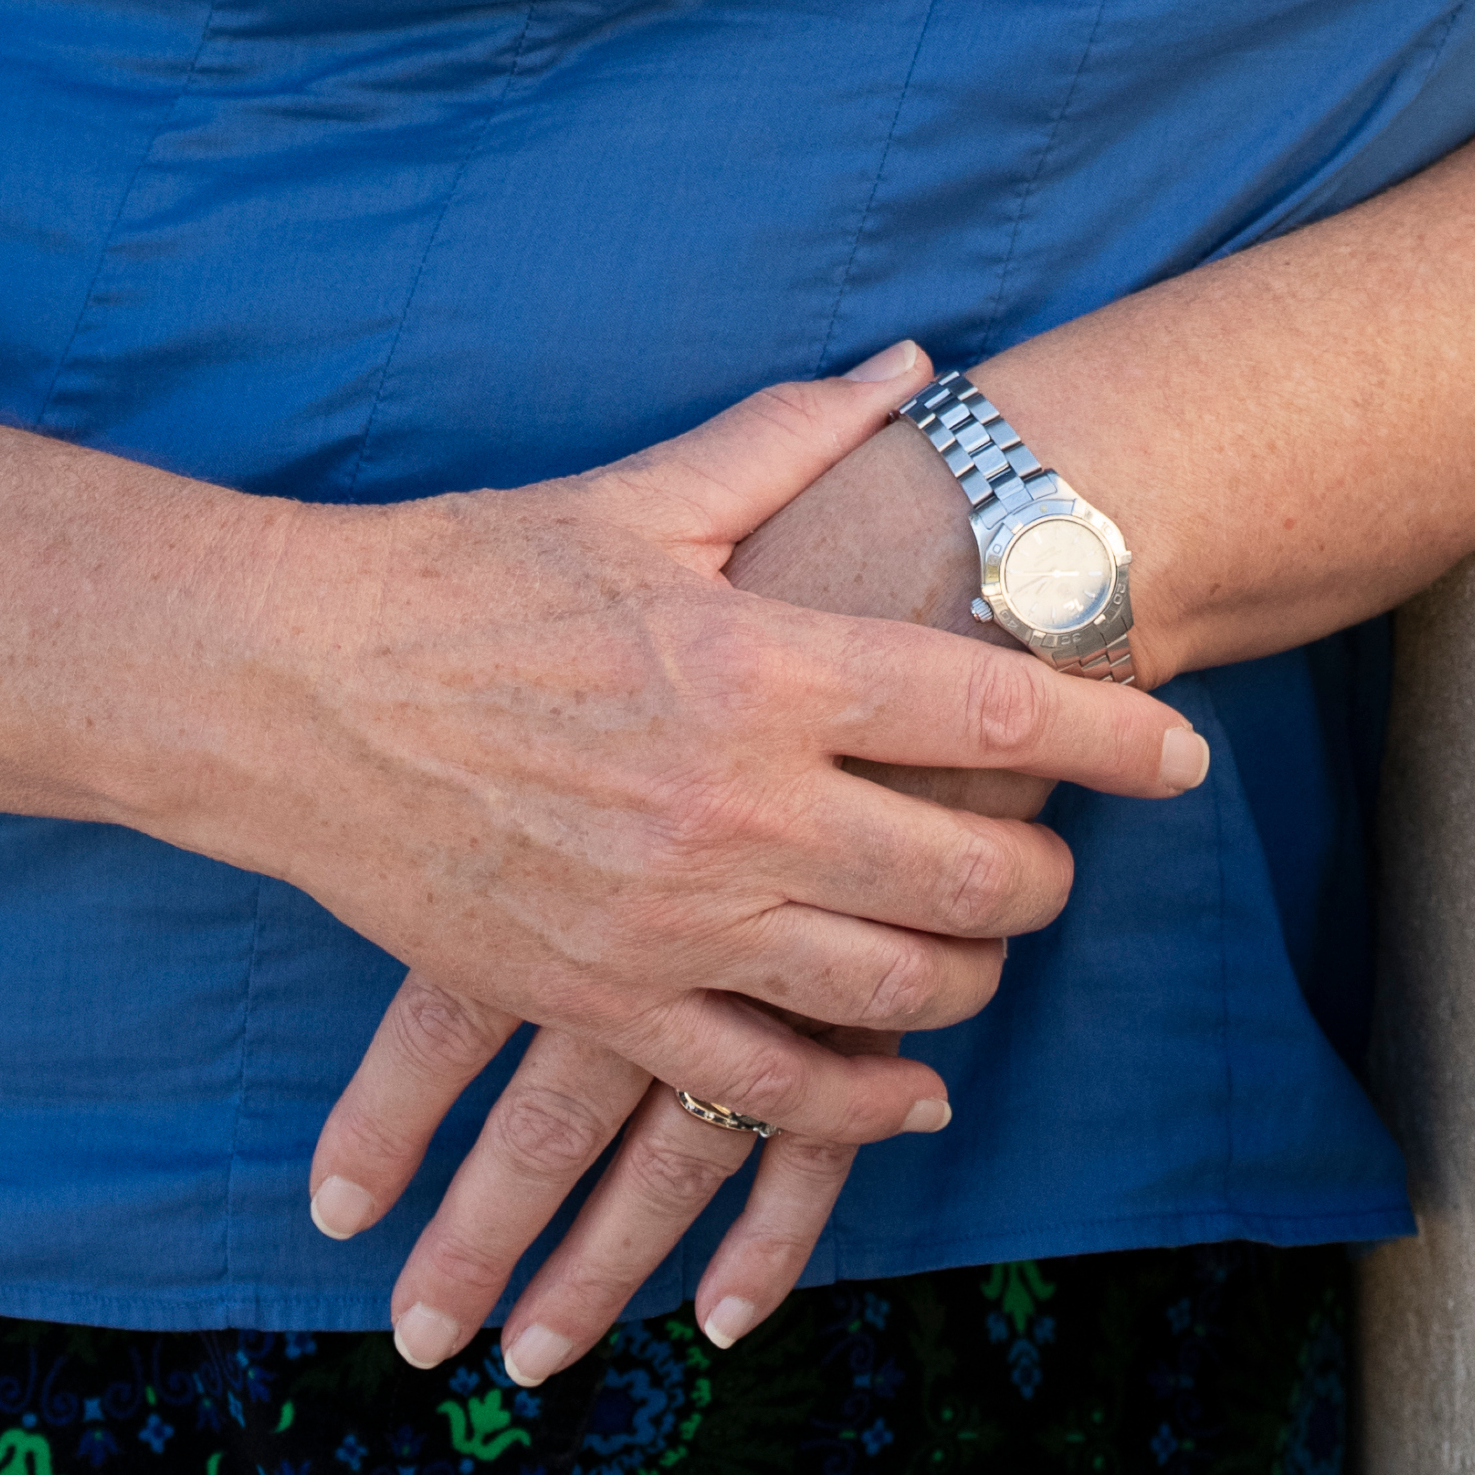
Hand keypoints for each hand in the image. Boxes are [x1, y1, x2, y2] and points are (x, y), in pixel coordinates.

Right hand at [307, 402, 1180, 1375]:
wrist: (291, 694)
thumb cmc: (463, 574)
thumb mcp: (633, 493)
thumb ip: (789, 439)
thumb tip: (915, 374)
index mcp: (756, 666)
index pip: (984, 704)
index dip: (1108, 732)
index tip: (1183, 752)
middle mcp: (735, 807)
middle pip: (961, 872)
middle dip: (1044, 873)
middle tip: (1063, 856)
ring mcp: (671, 921)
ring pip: (887, 992)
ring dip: (967, 981)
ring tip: (987, 948)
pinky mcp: (603, 999)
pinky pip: (768, 1087)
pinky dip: (860, 1100)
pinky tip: (909, 1086)